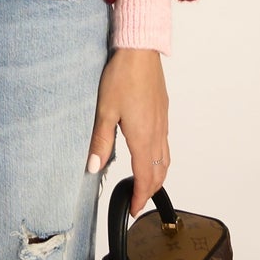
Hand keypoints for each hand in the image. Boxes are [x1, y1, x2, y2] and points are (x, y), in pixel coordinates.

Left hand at [85, 47, 169, 216]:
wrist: (140, 50)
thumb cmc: (122, 76)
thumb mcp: (105, 110)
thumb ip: (101, 141)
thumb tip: (94, 167)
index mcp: (143, 137)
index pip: (143, 177)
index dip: (139, 196)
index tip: (133, 209)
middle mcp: (157, 133)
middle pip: (159, 172)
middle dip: (149, 191)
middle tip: (138, 201)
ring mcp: (162, 122)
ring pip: (165, 159)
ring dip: (158, 176)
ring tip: (146, 185)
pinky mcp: (163, 111)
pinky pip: (166, 143)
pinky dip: (161, 158)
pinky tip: (151, 153)